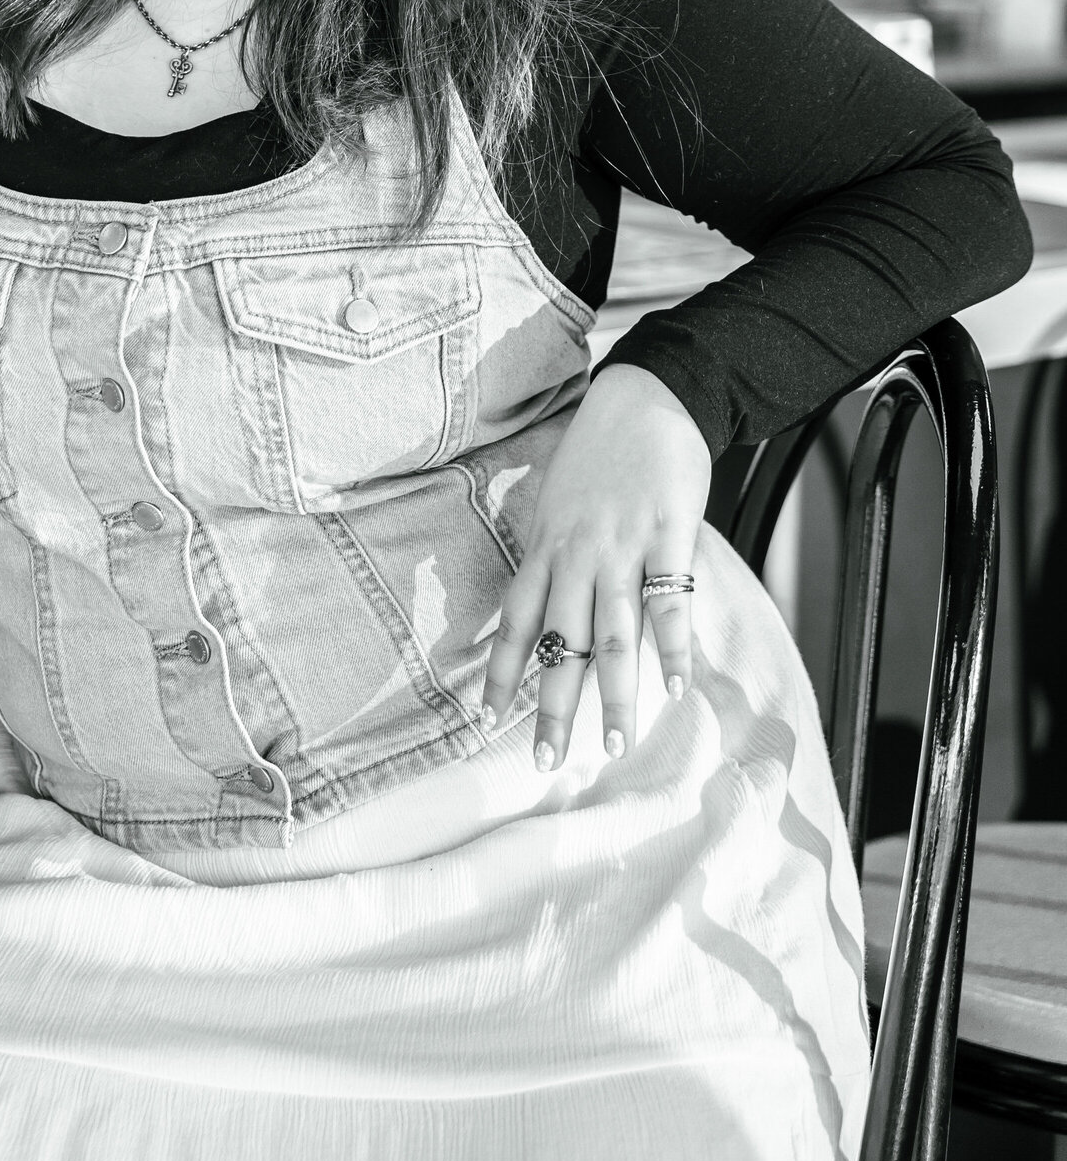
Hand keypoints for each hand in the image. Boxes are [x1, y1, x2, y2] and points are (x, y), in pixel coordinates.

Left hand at [480, 363, 709, 767]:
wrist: (644, 398)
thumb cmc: (598, 456)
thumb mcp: (559, 506)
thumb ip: (553, 559)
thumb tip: (543, 612)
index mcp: (547, 548)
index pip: (516, 622)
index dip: (500, 672)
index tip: (486, 721)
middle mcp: (577, 554)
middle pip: (561, 642)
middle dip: (552, 706)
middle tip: (545, 762)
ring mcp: (622, 545)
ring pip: (613, 632)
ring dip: (614, 692)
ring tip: (615, 744)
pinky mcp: (667, 533)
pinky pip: (669, 599)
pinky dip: (673, 645)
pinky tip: (674, 685)